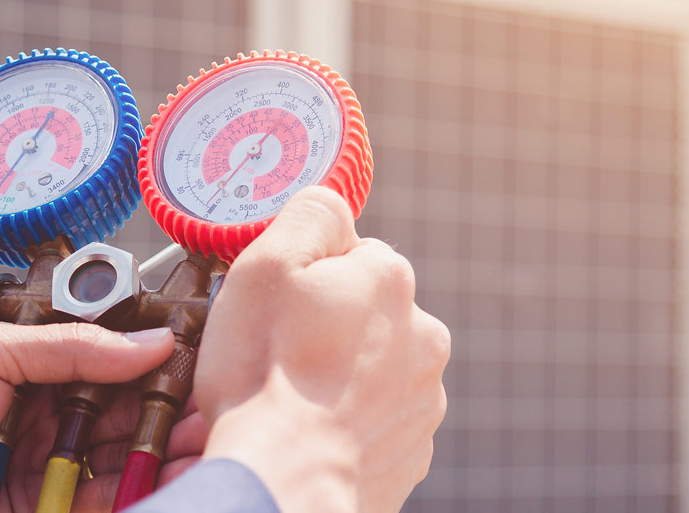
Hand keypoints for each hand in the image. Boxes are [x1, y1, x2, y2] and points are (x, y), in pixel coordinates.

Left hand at [0, 322, 206, 511]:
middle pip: (128, 413)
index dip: (156, 360)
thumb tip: (148, 340)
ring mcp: (52, 471)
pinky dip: (137, 491)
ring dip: (164, 453)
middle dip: (171, 410)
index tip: (197, 359)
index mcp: (36, 371)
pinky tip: (168, 479)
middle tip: (211, 408)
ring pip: (125, 460)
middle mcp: (51, 419)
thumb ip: (67, 346)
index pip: (112, 360)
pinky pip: (104, 501)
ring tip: (203, 445)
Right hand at [194, 187, 450, 512]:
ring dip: (334, 379)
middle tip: (274, 359)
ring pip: (368, 371)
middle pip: (360, 315)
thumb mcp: (266, 264)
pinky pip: (372, 423)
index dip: (301, 281)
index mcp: (391, 281)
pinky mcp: (410, 454)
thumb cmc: (266, 375)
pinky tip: (307, 433)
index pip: (347, 257)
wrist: (284, 481)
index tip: (275, 311)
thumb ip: (309, 215)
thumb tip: (332, 208)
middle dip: (322, 331)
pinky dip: (343, 425)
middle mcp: (423, 337)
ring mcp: (422, 401)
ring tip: (285, 402)